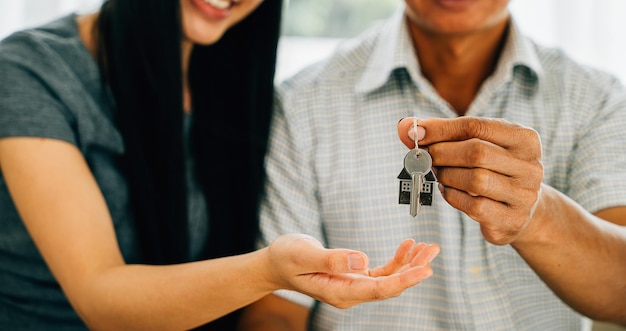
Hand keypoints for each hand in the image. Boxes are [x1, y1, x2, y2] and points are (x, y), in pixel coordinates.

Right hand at [265, 234, 438, 308]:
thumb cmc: (286, 257)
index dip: (404, 279)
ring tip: (428, 247)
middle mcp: (350, 293)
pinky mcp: (354, 276)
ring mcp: (354, 286)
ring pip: (390, 279)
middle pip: (390, 286)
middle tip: (433, 250)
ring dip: (410, 263)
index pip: (379, 289)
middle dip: (414, 269)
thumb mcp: (303, 254)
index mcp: (339, 292)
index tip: (425, 269)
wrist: (275, 263)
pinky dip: (397, 259)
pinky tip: (407, 246)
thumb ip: (331, 259)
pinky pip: (382, 272)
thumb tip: (361, 260)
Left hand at [397, 117, 543, 244]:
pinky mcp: (511, 220)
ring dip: (447, 176)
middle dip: (443, 153)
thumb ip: (441, 133)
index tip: (415, 132)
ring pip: (475, 180)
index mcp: (525, 139)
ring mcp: (524, 195)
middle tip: (426, 157)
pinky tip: (448, 190)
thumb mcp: (476, 144)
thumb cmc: (491, 168)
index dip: (442, 128)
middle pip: (477, 152)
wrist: (521, 210)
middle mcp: (531, 166)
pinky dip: (452, 196)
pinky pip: (473, 206)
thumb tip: (404, 127)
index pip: (477, 126)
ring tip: (439, 173)